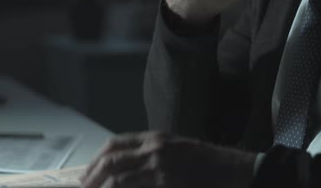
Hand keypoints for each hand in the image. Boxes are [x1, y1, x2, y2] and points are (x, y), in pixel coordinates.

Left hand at [80, 132, 256, 187]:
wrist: (233, 170)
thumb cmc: (209, 164)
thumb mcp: (179, 150)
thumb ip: (154, 155)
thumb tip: (127, 169)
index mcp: (157, 138)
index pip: (116, 143)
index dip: (97, 159)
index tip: (87, 173)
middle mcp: (155, 149)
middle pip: (111, 159)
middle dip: (92, 176)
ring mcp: (160, 166)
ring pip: (117, 177)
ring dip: (102, 187)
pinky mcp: (166, 182)